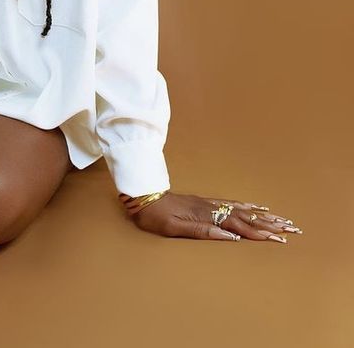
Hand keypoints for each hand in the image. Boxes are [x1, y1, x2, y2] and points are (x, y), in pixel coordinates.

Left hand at [127, 191, 302, 241]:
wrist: (142, 195)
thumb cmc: (155, 216)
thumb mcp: (174, 228)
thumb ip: (201, 232)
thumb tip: (229, 238)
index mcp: (206, 217)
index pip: (239, 227)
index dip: (260, 233)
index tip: (279, 238)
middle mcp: (211, 208)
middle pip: (246, 216)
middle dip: (269, 223)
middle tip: (292, 228)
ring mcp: (209, 203)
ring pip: (241, 209)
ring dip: (262, 215)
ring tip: (281, 218)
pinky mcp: (205, 202)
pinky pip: (231, 203)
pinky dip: (247, 205)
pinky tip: (256, 206)